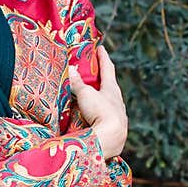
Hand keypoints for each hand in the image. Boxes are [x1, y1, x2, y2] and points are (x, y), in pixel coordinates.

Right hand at [66, 45, 127, 159]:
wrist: (110, 138)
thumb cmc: (100, 112)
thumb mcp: (85, 94)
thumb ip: (77, 83)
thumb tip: (70, 69)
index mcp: (112, 89)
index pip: (108, 69)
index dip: (103, 58)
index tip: (101, 48)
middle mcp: (117, 100)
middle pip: (110, 85)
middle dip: (102, 78)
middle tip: (94, 71)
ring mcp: (117, 115)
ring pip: (109, 101)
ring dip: (101, 96)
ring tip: (92, 95)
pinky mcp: (115, 128)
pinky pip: (105, 115)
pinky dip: (99, 111)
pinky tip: (94, 116)